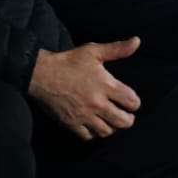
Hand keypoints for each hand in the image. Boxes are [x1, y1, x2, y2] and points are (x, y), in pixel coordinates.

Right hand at [28, 39, 142, 138]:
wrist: (40, 73)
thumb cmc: (68, 61)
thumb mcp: (93, 51)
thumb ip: (117, 49)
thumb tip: (137, 41)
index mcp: (105, 85)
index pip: (132, 102)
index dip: (134, 102)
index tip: (128, 101)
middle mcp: (97, 102)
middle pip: (123, 122)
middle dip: (127, 119)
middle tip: (123, 114)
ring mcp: (84, 114)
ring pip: (107, 131)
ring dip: (110, 126)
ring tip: (108, 120)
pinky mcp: (71, 123)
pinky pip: (88, 136)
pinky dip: (92, 132)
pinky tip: (91, 124)